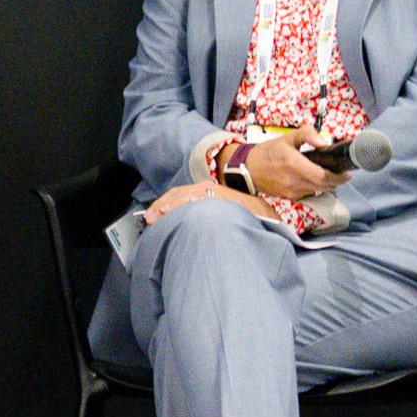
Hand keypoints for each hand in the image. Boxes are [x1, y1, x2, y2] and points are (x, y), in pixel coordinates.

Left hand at [144, 180, 282, 224]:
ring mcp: (215, 193)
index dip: (164, 204)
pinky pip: (199, 199)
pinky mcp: (221, 197)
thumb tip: (183, 227)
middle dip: (162, 206)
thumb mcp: (220, 215)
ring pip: (186, 196)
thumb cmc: (245, 218)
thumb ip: (203, 217)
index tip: (153, 216)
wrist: (267, 216)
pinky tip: (174, 212)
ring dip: (170, 205)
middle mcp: (209, 189)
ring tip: (157, 215)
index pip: (180, 195)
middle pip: (179, 194)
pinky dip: (185, 204)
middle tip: (149, 218)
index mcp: (207, 192)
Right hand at [245, 126, 342, 201]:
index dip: (338, 177)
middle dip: (336, 181)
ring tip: (330, 175)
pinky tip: (314, 180)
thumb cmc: (269, 151)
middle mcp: (294, 181)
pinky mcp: (290, 197)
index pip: (323, 176)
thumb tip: (324, 142)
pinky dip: (316, 188)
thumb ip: (307, 135)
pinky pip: (309, 194)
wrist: (249, 169)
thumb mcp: (287, 137)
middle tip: (342, 174)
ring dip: (327, 185)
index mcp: (294, 164)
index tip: (347, 172)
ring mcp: (292, 192)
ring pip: (318, 191)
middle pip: (324, 186)